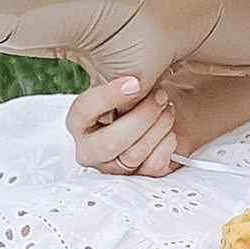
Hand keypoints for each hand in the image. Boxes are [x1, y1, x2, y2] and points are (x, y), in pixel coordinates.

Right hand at [65, 75, 181, 177]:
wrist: (162, 111)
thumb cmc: (137, 97)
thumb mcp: (123, 85)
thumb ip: (117, 81)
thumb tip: (125, 70)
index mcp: (79, 122)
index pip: (84, 110)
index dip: (108, 97)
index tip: (134, 83)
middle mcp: (91, 149)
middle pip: (110, 142)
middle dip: (141, 117)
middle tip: (159, 97)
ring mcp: (112, 167)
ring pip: (134, 155)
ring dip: (158, 127)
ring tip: (167, 108)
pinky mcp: (137, 178)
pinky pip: (153, 166)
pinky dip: (166, 144)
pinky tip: (170, 131)